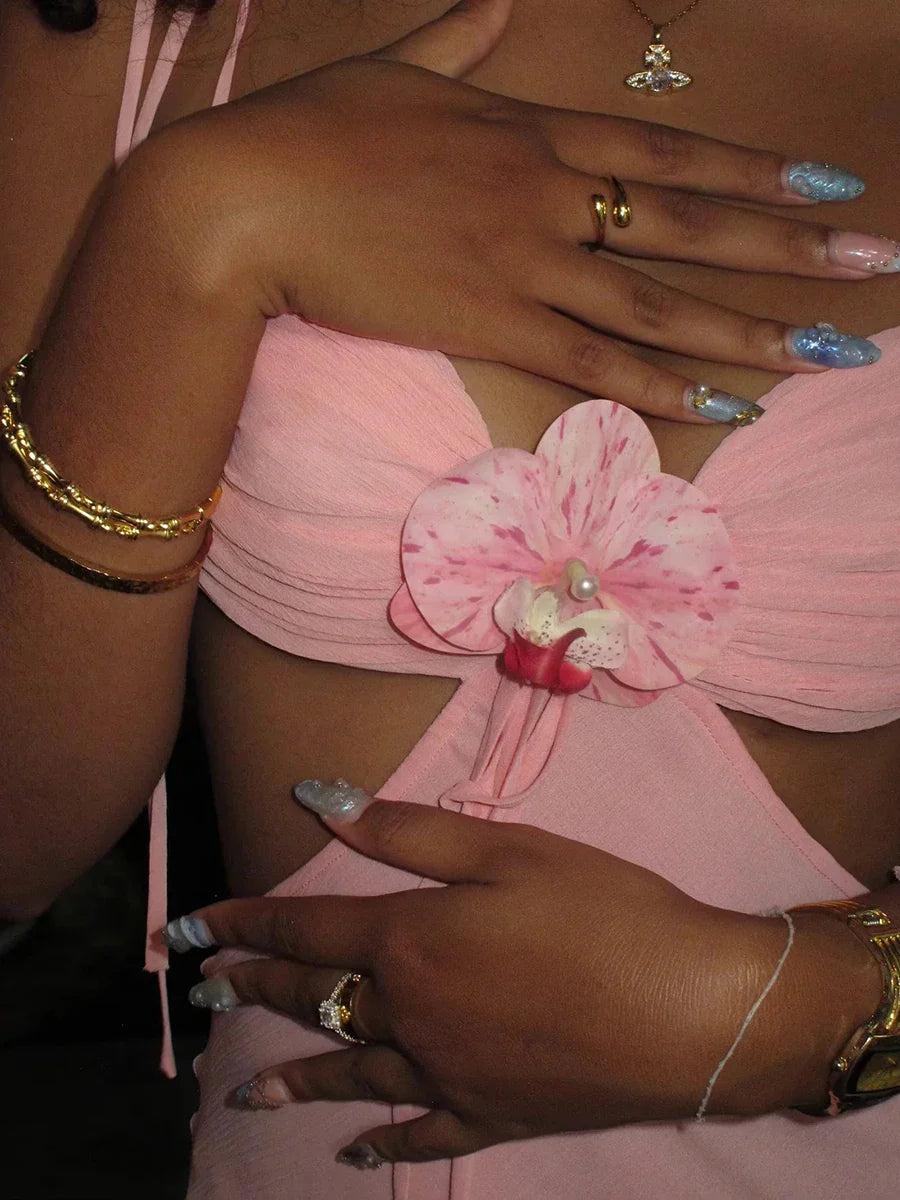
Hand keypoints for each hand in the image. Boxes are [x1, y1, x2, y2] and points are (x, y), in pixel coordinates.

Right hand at [149, 0, 889, 423]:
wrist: (244, 198)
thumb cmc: (312, 129)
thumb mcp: (396, 65)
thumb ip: (460, 36)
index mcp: (530, 129)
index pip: (669, 154)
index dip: (755, 172)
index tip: (828, 187)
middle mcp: (548, 193)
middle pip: (691, 226)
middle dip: (789, 248)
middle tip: (871, 268)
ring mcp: (523, 260)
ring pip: (657, 303)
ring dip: (747, 330)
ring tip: (821, 354)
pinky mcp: (488, 322)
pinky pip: (591, 359)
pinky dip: (659, 384)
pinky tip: (722, 404)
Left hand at [175, 798, 797, 1163]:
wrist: (693, 1010)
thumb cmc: (602, 912)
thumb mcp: (506, 851)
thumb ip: (407, 832)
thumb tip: (318, 802)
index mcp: (410, 940)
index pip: (305, 929)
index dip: (244, 924)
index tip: (193, 928)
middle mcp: (411, 1015)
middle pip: (316, 999)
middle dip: (256, 990)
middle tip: (206, 992)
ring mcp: (448, 1075)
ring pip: (351, 1073)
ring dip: (294, 1079)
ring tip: (245, 1090)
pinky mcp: (492, 1117)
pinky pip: (420, 1135)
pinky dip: (382, 1143)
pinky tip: (355, 1152)